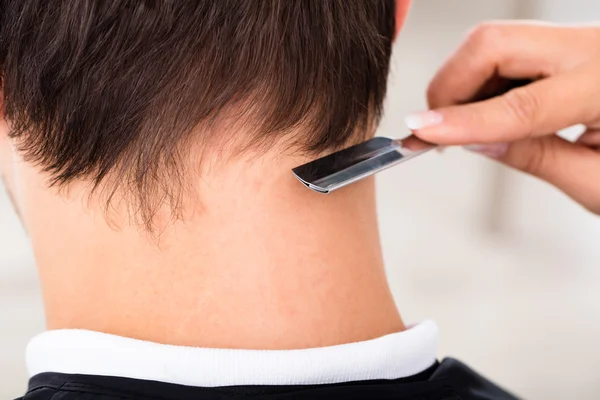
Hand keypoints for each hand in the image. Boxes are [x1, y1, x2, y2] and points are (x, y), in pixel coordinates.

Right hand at [405, 22, 599, 213]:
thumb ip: (533, 158)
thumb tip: (472, 141)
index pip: (522, 104)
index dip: (464, 119)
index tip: (423, 132)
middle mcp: (594, 48)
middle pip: (493, 42)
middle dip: (451, 84)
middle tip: (437, 129)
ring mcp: (580, 39)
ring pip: (492, 43)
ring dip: (464, 85)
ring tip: (466, 128)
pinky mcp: (567, 45)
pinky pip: (505, 52)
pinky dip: (482, 83)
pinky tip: (487, 114)